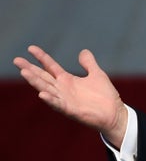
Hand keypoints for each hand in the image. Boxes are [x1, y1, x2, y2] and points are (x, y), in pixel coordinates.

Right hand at [13, 45, 127, 146]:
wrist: (114, 113)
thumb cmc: (105, 95)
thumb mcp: (97, 74)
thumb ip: (89, 63)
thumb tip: (83, 51)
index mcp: (67, 80)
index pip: (50, 66)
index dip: (41, 57)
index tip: (30, 48)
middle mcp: (63, 89)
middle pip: (43, 77)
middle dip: (30, 69)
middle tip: (17, 60)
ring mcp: (65, 99)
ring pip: (46, 89)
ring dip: (35, 82)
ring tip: (24, 72)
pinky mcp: (70, 110)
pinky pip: (58, 104)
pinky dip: (50, 99)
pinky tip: (41, 94)